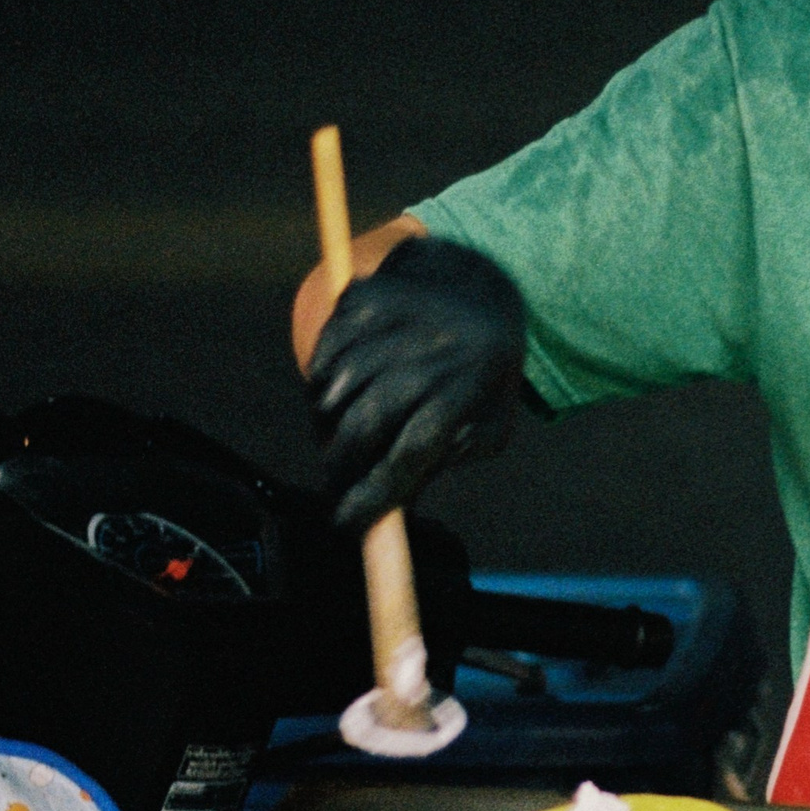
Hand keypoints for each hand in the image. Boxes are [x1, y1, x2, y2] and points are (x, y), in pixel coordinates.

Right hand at [305, 234, 526, 528]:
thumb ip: (441, 465)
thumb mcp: (487, 427)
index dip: (372, 495)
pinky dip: (322, 386)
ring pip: (330, 396)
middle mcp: (427, 354)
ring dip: (327, 428)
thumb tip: (386, 510)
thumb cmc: (483, 376)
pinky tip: (345, 392)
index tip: (346, 523)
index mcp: (464, 392)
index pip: (408, 455)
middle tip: (337, 485)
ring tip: (346, 433)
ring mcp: (391, 323)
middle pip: (361, 426)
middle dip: (340, 468)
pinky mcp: (362, 300)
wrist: (479, 287)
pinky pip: (321, 360)